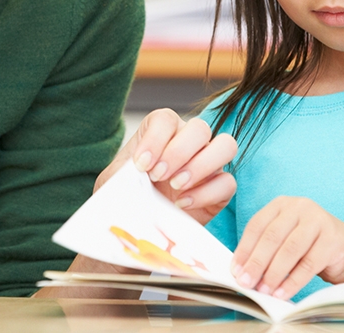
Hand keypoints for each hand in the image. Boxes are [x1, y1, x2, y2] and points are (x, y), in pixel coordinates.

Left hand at [96, 109, 236, 223]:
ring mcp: (209, 163)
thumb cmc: (128, 194)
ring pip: (226, 146)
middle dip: (178, 152)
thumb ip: (119, 174)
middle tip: (158, 176)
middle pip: (200, 128)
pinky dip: (206, 193)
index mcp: (162, 131)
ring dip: (200, 165)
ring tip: (176, 186)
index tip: (140, 165)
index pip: (166, 120)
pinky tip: (182, 204)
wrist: (140, 223)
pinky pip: (228, 182)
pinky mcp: (221, 189)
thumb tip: (127, 176)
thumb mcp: (115, 183)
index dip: (155, 139)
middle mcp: (190, 141)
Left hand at [231, 196, 343, 299]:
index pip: (257, 226)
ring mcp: (318, 221)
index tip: (235, 271)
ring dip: (274, 274)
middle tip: (246, 283)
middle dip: (256, 263)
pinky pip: (308, 264)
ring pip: (290, 250)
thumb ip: (264, 249)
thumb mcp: (284, 239)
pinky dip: (293, 282)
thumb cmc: (308, 245)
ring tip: (264, 291)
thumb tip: (241, 272)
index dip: (244, 250)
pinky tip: (283, 293)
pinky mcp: (332, 240)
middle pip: (272, 237)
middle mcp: (300, 207)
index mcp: (281, 204)